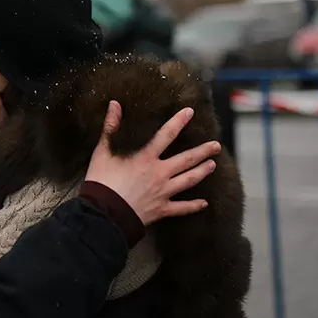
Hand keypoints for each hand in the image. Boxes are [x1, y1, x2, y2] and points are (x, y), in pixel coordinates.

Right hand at [85, 101, 219, 224]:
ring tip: (212, 165)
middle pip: (186, 159)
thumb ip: (111, 127)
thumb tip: (115, 105)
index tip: (190, 112)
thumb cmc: (101, 181)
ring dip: (202, 172)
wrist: (104, 213)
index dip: (178, 122)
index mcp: (146, 158)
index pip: (166, 135)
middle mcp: (160, 173)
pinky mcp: (161, 209)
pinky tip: (204, 203)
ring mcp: (163, 192)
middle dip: (203, 151)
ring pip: (189, 180)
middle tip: (216, 145)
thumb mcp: (102, 151)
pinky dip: (193, 206)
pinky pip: (181, 208)